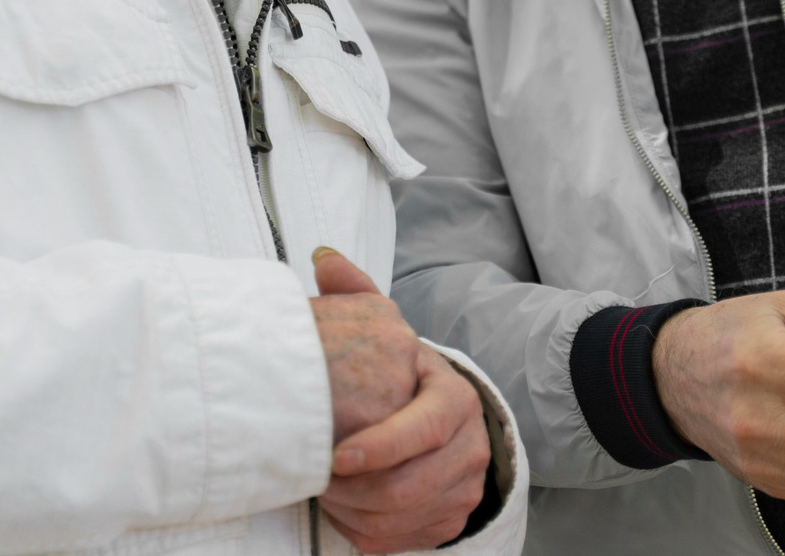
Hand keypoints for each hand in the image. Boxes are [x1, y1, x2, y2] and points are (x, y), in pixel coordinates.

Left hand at [311, 249, 493, 552]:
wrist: (441, 427)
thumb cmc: (400, 382)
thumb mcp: (386, 336)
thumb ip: (359, 298)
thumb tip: (323, 258)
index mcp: (454, 398)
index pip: (426, 428)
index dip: (381, 446)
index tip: (335, 456)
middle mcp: (470, 445)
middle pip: (411, 484)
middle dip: (354, 488)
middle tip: (314, 478)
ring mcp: (463, 486)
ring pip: (402, 517)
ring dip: (353, 512)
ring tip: (320, 491)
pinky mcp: (449, 521)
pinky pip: (400, 540)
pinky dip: (363, 531)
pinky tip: (341, 510)